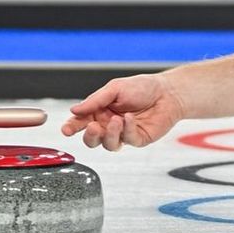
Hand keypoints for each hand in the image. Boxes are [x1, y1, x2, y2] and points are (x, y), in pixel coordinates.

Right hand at [62, 72, 185, 151]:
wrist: (167, 92)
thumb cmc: (141, 87)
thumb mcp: (114, 89)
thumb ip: (95, 100)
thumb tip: (74, 110)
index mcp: (99, 111)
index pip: (82, 122)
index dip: (72, 126)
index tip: (66, 129)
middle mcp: (109, 125)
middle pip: (92, 140)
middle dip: (90, 136)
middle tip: (93, 127)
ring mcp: (123, 134)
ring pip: (108, 144)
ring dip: (110, 134)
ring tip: (116, 120)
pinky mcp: (137, 139)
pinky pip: (127, 140)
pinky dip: (127, 129)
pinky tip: (129, 118)